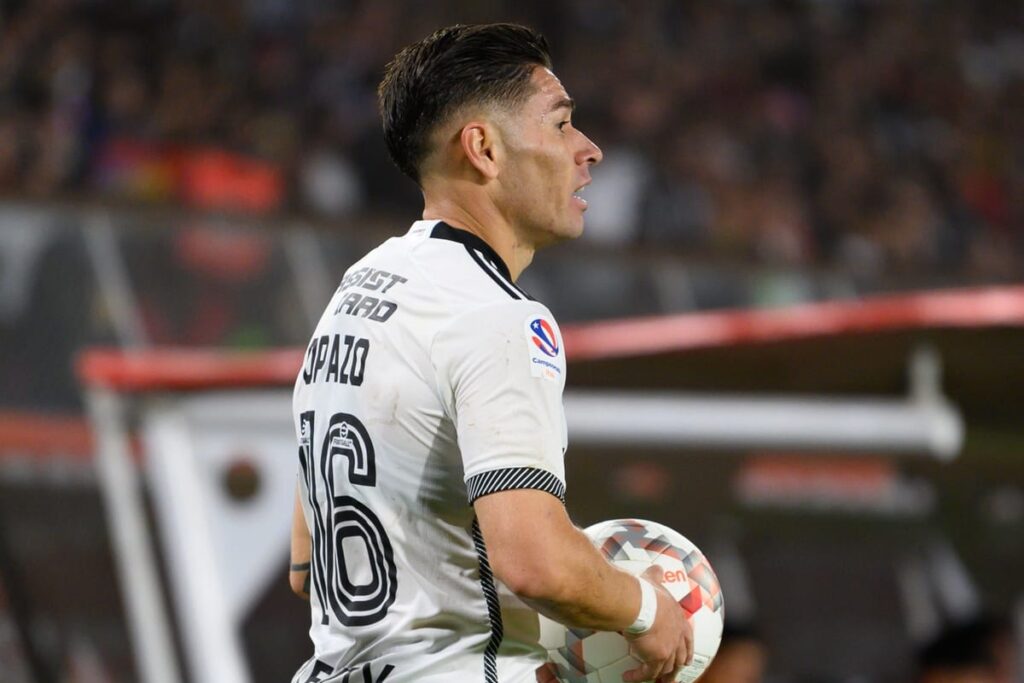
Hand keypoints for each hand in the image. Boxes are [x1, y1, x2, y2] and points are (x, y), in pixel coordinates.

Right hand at [621, 565, 692, 681]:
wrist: (639, 604)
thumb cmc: (645, 592)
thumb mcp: (653, 582)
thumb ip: (655, 576)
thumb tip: (657, 568)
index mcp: (678, 619)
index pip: (687, 637)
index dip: (687, 648)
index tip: (687, 657)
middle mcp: (676, 636)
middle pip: (680, 656)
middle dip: (677, 666)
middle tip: (673, 674)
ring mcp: (669, 648)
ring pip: (666, 668)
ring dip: (659, 676)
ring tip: (653, 681)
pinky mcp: (657, 658)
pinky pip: (647, 673)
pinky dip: (637, 676)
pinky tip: (627, 677)